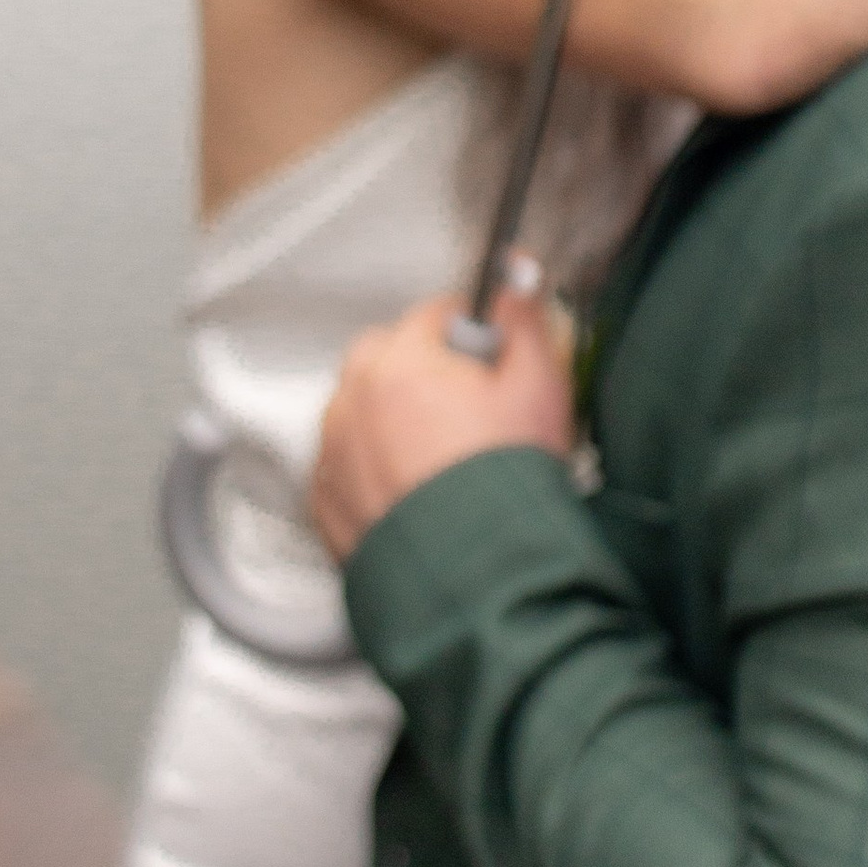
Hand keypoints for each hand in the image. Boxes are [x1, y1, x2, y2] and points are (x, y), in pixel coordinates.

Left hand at [310, 279, 579, 561]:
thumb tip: (513, 285)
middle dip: (423, 369)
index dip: (473, 334)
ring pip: (359, 410)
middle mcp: (352, 403)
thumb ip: (524, 322)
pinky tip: (416, 490)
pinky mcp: (327, 505)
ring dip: (392, 418)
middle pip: (385, 356)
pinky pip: (345, 465)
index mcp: (400, 364)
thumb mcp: (540, 389)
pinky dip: (371, 469)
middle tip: (470, 409)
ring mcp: (333, 455)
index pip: (434, 314)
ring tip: (445, 456)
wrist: (482, 582)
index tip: (491, 359)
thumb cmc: (507, 487)